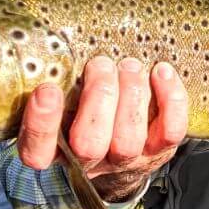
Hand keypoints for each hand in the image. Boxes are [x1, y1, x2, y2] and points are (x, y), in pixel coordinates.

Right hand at [17, 56, 188, 201]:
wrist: (120, 151)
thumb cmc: (84, 111)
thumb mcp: (62, 100)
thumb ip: (57, 83)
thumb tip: (53, 46)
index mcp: (55, 150)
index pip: (37, 151)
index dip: (41, 123)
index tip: (47, 90)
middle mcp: (89, 162)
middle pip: (89, 144)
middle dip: (98, 97)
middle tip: (100, 64)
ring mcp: (126, 160)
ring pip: (129, 139)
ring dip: (131, 94)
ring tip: (129, 66)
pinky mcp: (159, 151)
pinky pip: (170, 130)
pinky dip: (170, 99)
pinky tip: (161, 72)